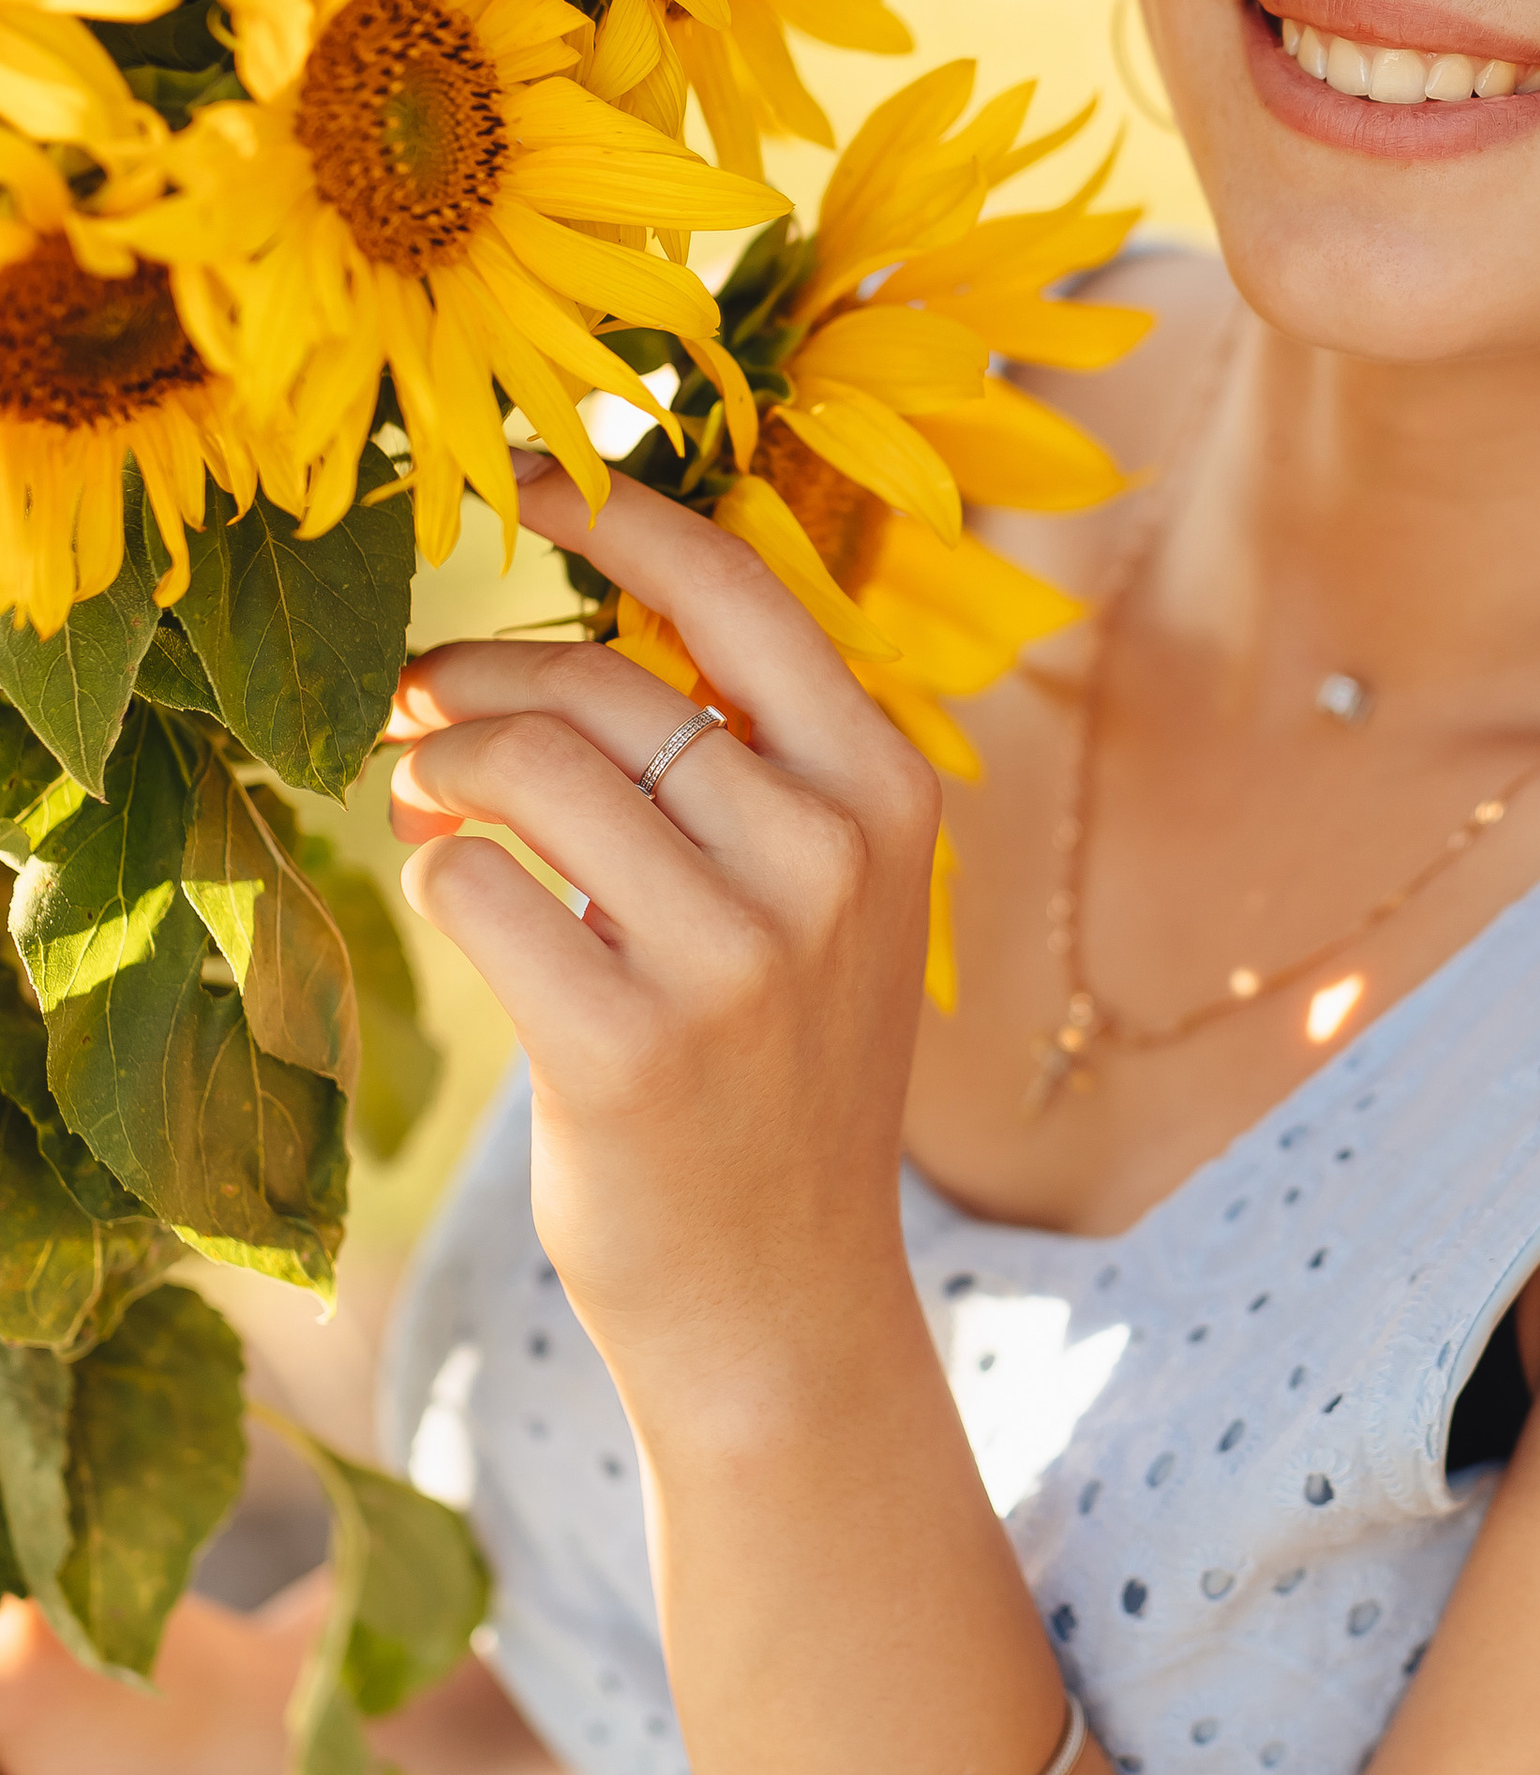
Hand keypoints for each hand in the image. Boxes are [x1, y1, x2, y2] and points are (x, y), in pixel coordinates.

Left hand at [384, 458, 941, 1424]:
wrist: (782, 1296)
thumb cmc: (777, 1072)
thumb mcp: (822, 895)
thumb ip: (748, 758)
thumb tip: (579, 607)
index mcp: (886, 793)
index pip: (740, 597)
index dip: (622, 512)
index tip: (532, 478)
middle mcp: (828, 859)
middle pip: (603, 681)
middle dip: (481, 673)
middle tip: (417, 703)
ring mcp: (735, 958)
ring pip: (529, 769)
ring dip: (446, 767)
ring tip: (428, 795)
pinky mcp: (629, 1046)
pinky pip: (480, 889)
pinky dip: (442, 876)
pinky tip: (458, 895)